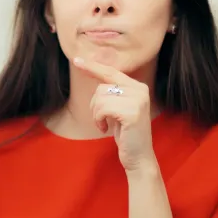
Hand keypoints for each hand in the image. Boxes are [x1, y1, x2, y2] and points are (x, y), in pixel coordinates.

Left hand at [73, 57, 156, 172]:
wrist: (138, 157)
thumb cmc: (125, 134)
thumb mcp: (117, 108)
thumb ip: (111, 92)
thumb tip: (94, 70)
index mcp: (137, 87)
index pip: (111, 72)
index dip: (93, 66)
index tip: (77, 60)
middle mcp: (140, 90)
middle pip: (102, 87)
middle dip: (95, 105)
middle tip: (102, 120)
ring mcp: (138, 100)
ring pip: (100, 97)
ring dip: (97, 114)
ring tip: (105, 125)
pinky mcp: (132, 112)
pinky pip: (103, 108)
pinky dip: (99, 120)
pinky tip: (106, 129)